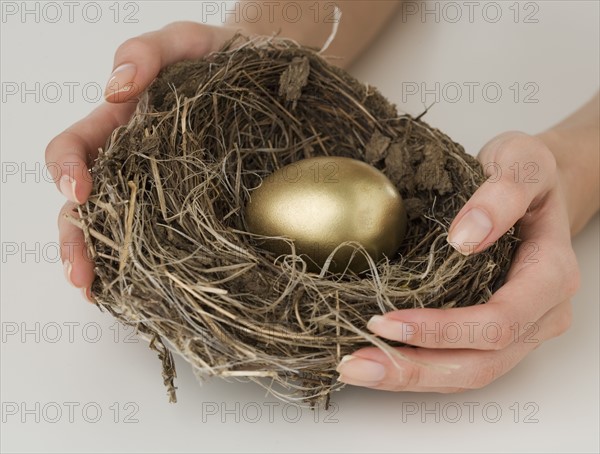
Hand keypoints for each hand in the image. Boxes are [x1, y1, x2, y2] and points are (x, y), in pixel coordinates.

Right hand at [46, 22, 237, 300]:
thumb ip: (147, 52)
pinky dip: (152, 265)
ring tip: (102, 292)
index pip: (74, 150)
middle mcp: (133, 164)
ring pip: (121, 230)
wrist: (269, 77)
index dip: (66, 170)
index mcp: (120, 125)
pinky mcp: (196, 207)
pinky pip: (168, 239)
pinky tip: (151, 289)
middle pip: (87, 206)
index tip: (79, 191)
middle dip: (78, 240)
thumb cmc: (220, 57)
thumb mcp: (185, 42)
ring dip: (106, 263)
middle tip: (81, 275)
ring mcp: (163, 190)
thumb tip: (116, 88)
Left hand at [336, 131, 580, 390]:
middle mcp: (541, 315)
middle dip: (415, 369)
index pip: (499, 321)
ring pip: (468, 373)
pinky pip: (460, 363)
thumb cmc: (530, 175)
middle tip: (356, 364)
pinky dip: (418, 367)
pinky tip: (379, 360)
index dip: (443, 330)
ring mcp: (521, 331)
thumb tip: (465, 238)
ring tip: (357, 369)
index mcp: (550, 277)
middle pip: (481, 363)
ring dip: (411, 377)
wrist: (536, 188)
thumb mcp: (522, 163)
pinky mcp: (496, 334)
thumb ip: (502, 195)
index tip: (385, 321)